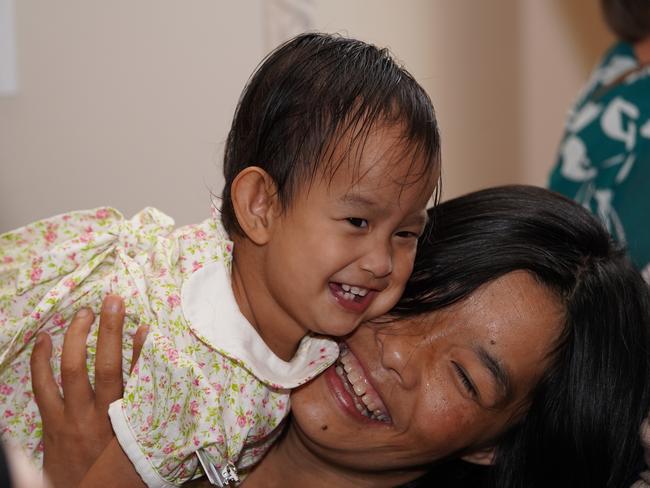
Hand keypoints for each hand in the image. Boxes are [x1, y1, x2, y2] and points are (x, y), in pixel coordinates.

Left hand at [30, 295, 147, 487]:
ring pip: (71, 371)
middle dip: (109, 331)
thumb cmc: (118, 472)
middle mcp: (100, 418)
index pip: (138, 380)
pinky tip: (43, 342)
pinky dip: (41, 361)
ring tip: (82, 314)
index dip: (142, 351)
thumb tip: (163, 381)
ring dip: (76, 338)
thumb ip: (149, 414)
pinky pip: (42, 387)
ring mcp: (72, 419)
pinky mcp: (51, 424)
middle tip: (112, 302)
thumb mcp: (141, 444)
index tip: (145, 327)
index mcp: (127, 423)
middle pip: (106, 367)